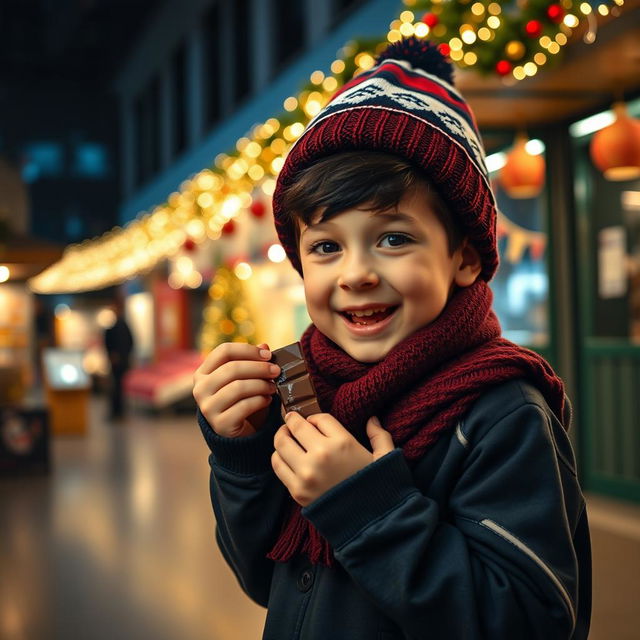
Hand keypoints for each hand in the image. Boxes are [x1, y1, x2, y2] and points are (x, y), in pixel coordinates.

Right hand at [193, 342, 279, 437]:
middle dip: (259, 368)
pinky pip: (244, 406)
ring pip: (238, 387)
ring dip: (261, 385)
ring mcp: (208, 407)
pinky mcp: (219, 424)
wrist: (236, 432)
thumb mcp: (244, 378)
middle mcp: (200, 389)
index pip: (224, 351)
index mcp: (203, 372)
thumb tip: (264, 346)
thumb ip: (252, 361)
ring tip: (273, 387)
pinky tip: (267, 400)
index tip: (268, 355)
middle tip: (276, 371)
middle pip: (232, 369)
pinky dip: (260, 401)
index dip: (248, 350)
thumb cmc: (240, 399)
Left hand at [271, 412, 393, 506]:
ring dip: (282, 437)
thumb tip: (371, 419)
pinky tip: (286, 457)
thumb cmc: (377, 487)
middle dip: (291, 420)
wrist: (369, 523)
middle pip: (294, 426)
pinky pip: (278, 465)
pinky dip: (279, 457)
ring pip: (281, 443)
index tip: (312, 421)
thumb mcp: (385, 458)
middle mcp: (321, 455)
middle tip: (291, 421)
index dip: (313, 417)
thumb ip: (379, 435)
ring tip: (287, 437)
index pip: (318, 418)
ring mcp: (306, 473)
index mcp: (343, 443)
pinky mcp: (296, 490)